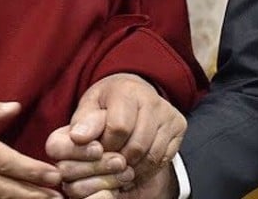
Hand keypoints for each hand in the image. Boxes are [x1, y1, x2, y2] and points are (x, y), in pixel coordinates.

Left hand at [48, 73, 185, 195]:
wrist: (131, 94)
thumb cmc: (106, 104)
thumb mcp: (88, 108)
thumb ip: (82, 122)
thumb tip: (78, 137)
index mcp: (127, 90)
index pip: (119, 127)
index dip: (106, 145)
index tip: (98, 148)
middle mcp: (153, 99)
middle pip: (137, 145)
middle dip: (119, 159)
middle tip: (109, 160)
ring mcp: (168, 113)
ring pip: (151, 155)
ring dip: (132, 167)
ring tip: (119, 164)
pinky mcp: (179, 125)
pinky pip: (163, 158)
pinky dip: (146, 168)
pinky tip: (134, 164)